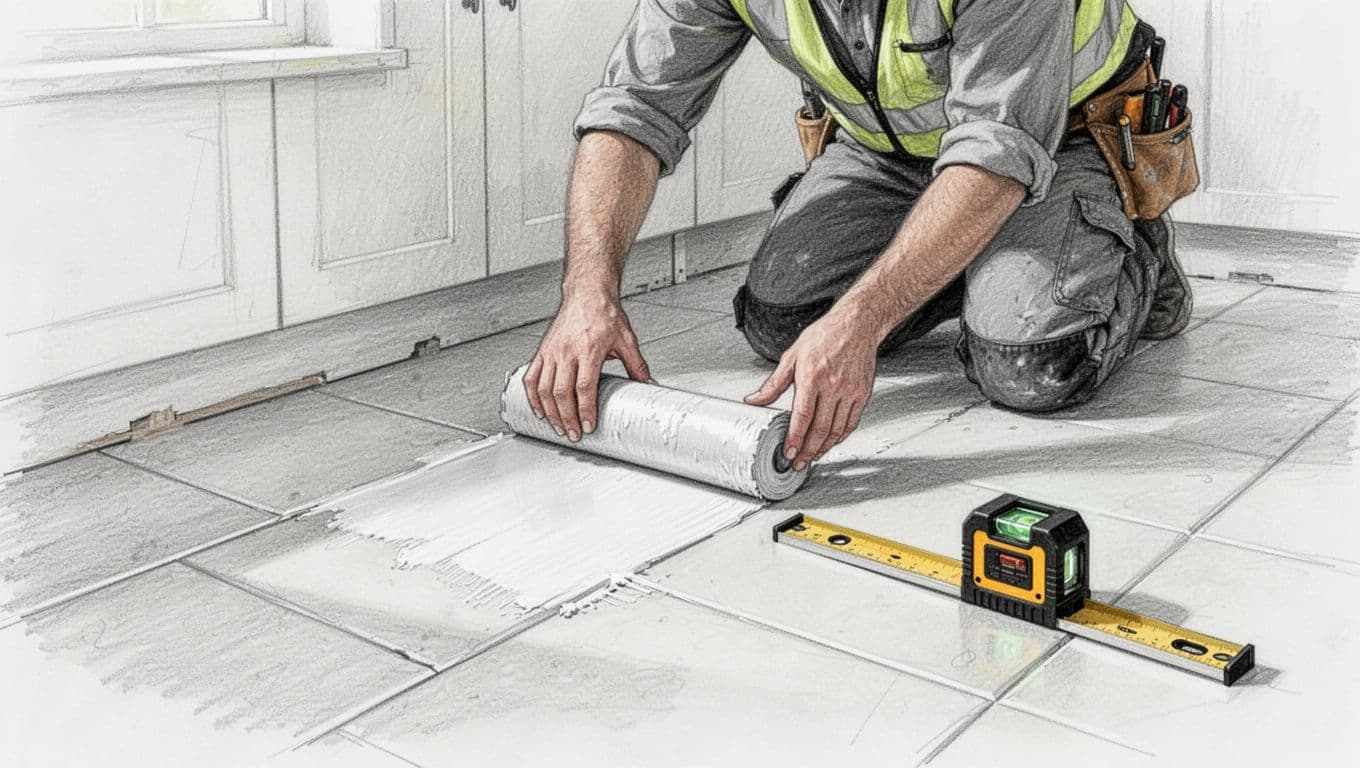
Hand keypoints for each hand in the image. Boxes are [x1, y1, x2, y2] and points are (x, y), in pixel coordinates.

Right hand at [523, 290, 651, 440]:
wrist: (587, 293)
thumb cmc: (605, 313)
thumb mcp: (626, 339)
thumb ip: (637, 365)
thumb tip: (649, 384)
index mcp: (589, 349)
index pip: (584, 387)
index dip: (585, 410)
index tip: (589, 425)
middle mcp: (567, 351)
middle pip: (561, 392)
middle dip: (567, 418)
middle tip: (574, 434)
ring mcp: (552, 351)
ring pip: (544, 388)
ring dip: (550, 412)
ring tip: (558, 427)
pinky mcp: (543, 350)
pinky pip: (531, 377)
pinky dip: (532, 397)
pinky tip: (539, 409)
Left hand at [744, 312, 875, 469]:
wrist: (856, 325)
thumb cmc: (824, 337)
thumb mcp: (792, 356)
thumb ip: (773, 384)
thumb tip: (754, 400)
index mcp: (812, 377)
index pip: (802, 417)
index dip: (795, 439)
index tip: (788, 453)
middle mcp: (833, 386)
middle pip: (820, 429)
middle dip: (808, 451)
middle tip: (799, 463)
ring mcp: (850, 391)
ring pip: (837, 430)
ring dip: (824, 448)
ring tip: (813, 457)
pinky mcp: (862, 394)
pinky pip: (851, 422)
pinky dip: (841, 436)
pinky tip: (831, 441)